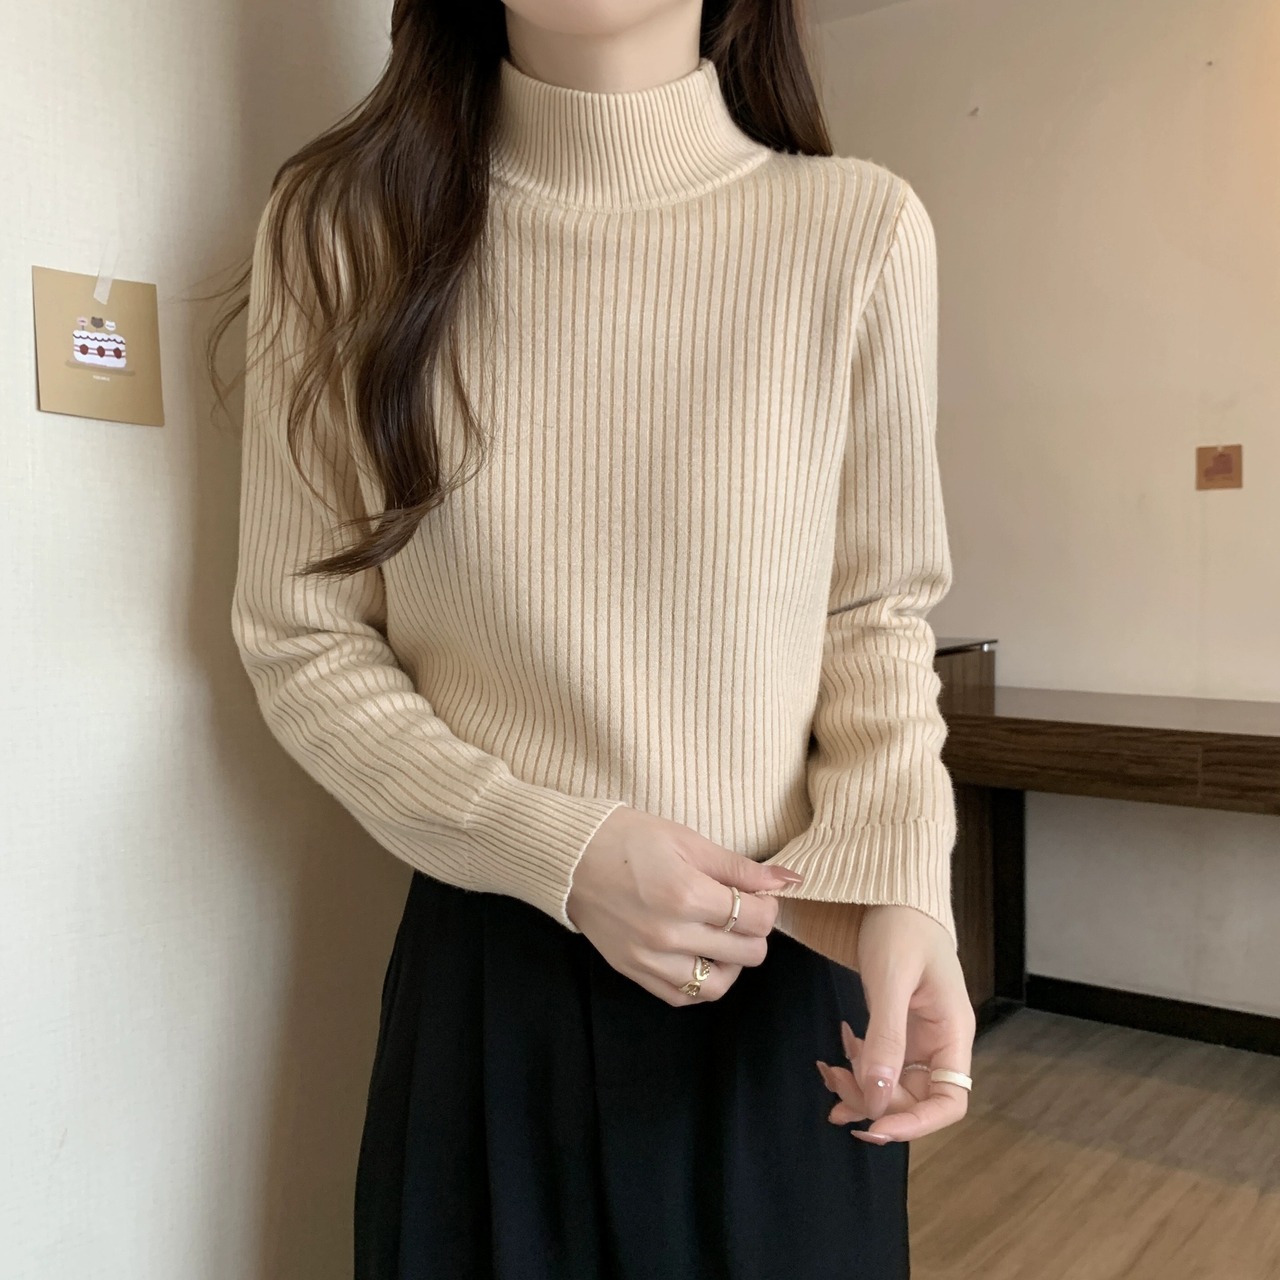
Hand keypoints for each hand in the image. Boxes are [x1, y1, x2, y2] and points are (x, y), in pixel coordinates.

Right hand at [566, 807, 804, 1006]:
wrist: (573, 858)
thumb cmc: (630, 839)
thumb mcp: (688, 841)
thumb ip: (739, 867)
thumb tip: (787, 880)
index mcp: (687, 895)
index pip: (756, 919)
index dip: (768, 905)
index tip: (757, 894)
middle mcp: (671, 935)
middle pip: (747, 953)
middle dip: (754, 931)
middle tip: (740, 911)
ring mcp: (651, 959)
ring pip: (717, 985)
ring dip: (732, 963)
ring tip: (723, 939)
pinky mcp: (634, 972)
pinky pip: (682, 997)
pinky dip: (699, 983)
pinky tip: (699, 957)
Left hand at [815, 904, 973, 1142]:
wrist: (891, 890)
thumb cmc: (901, 926)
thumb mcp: (891, 980)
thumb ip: (887, 1037)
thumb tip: (879, 1097)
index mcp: (952, 1032)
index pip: (950, 1101)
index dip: (916, 1123)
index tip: (875, 1127)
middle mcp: (940, 1040)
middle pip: (915, 1097)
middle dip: (876, 1101)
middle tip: (834, 1088)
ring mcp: (918, 1034)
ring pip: (893, 1083)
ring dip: (862, 1087)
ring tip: (828, 1073)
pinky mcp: (896, 1025)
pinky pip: (881, 1061)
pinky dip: (857, 1066)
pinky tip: (836, 1054)